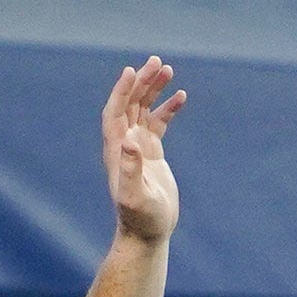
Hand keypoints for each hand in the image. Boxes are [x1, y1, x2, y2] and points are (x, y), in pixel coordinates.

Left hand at [103, 57, 186, 244]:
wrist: (147, 234)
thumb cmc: (140, 219)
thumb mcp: (134, 195)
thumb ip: (130, 168)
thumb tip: (130, 139)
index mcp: (117, 149)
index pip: (115, 111)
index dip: (122, 90)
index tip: (133, 70)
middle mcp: (124, 144)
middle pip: (130, 104)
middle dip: (142, 82)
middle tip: (157, 62)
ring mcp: (138, 147)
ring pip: (143, 109)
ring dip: (153, 89)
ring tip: (168, 70)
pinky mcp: (152, 154)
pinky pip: (158, 123)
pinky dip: (167, 109)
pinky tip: (181, 97)